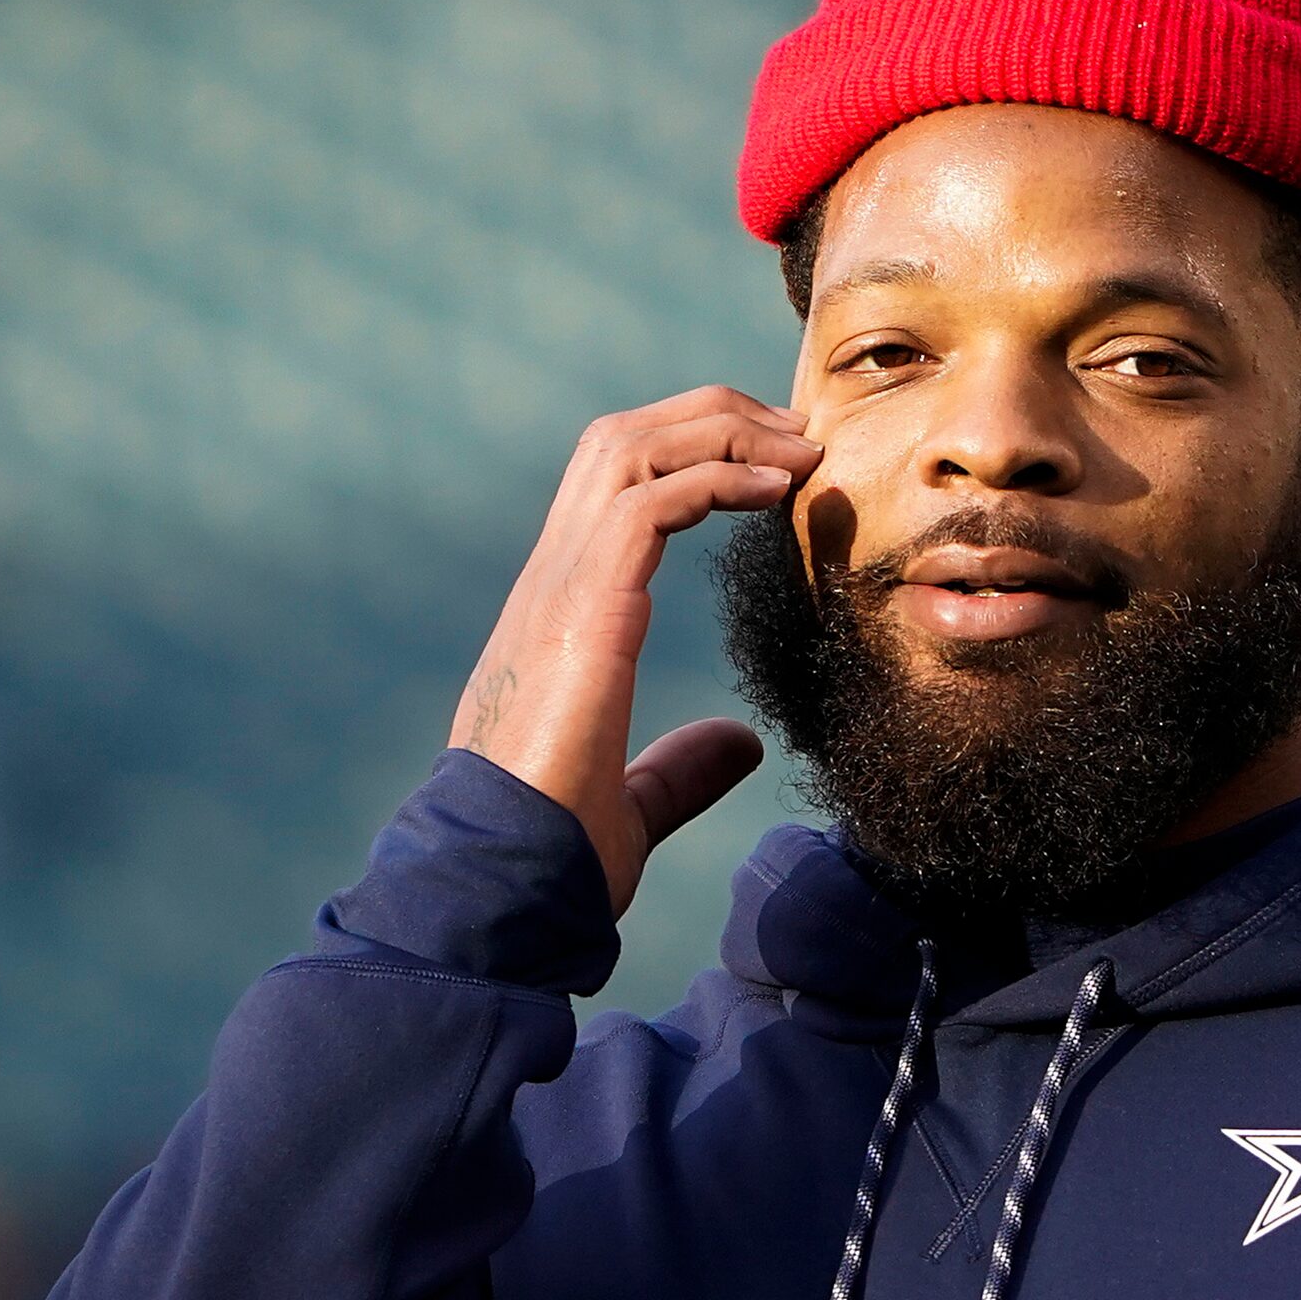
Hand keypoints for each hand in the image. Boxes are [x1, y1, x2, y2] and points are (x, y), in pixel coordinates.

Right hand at [450, 384, 818, 915]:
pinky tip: (774, 488)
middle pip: (620, 441)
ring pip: (627, 450)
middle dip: (712, 415)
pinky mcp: (580, 613)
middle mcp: (551, 584)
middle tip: (799, 431)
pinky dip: (714, 478)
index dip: (695, 456)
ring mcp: (557, 590)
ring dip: (720, 431)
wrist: (501, 884)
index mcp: (561, 616)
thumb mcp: (634, 803)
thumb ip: (682, 768)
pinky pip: (645, 505)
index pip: (616, 488)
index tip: (777, 467)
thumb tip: (739, 747)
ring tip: (799, 445)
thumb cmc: (552, 854)